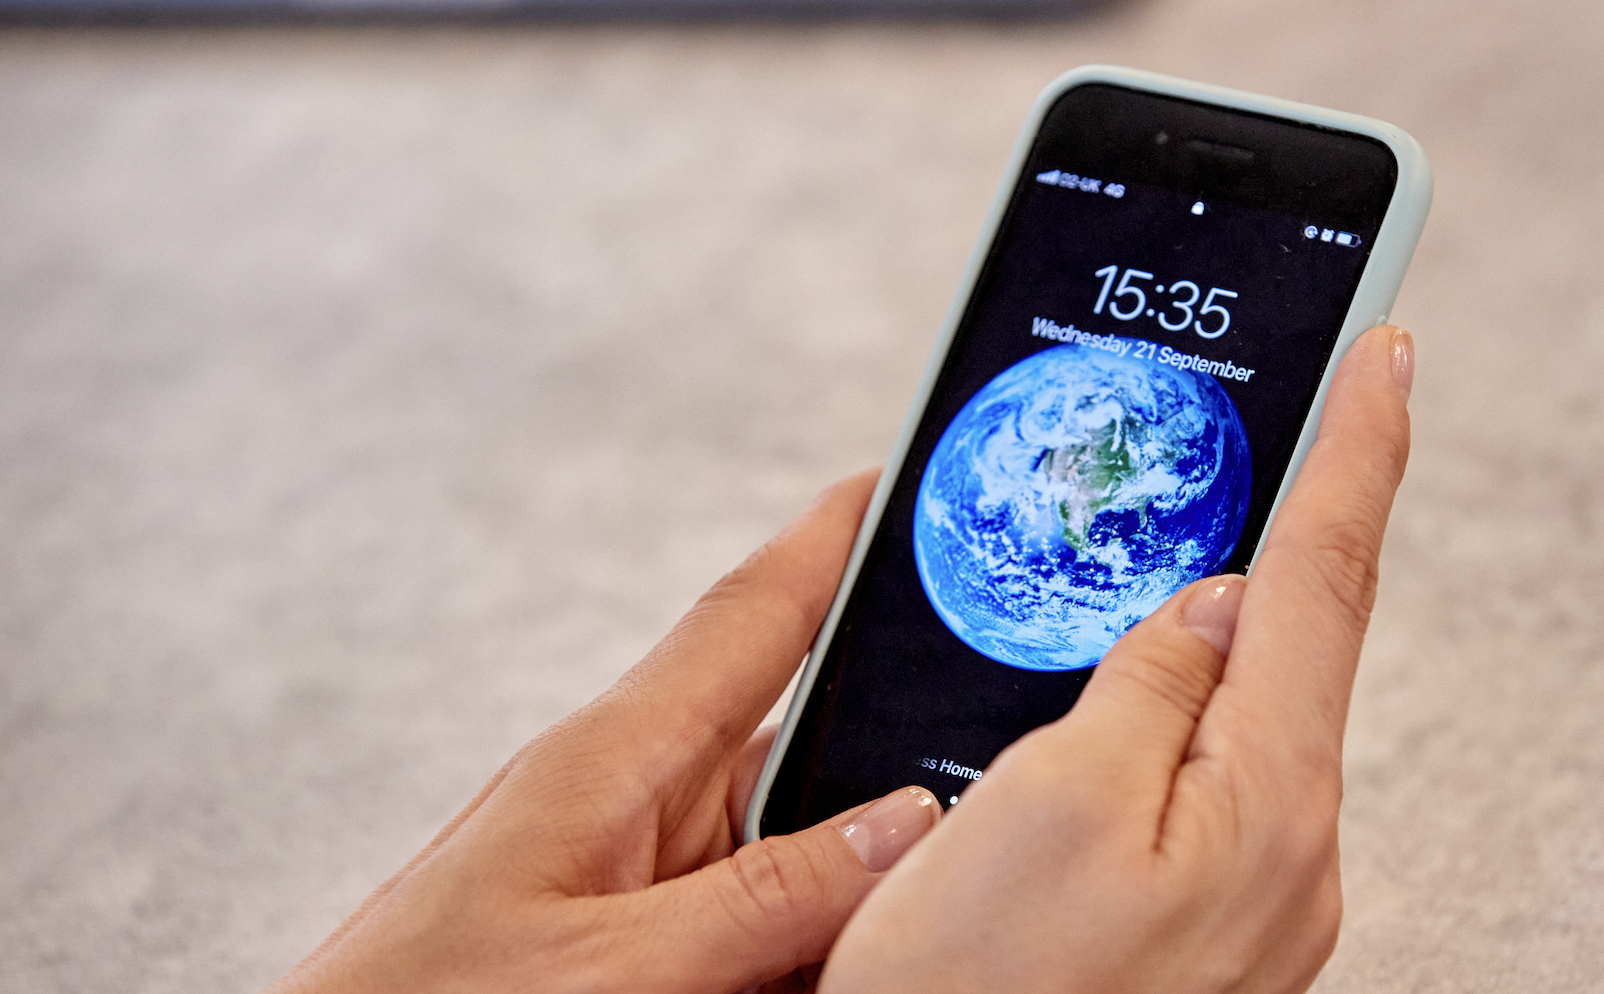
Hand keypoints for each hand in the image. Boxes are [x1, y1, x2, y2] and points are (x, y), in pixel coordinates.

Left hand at [268, 469, 939, 993]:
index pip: (748, 617)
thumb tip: (901, 828)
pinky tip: (847, 953)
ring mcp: (634, 865)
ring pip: (787, 835)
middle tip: (991, 729)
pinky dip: (810, 925)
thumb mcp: (608, 968)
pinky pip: (753, 903)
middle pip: (795, 734)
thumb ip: (757, 898)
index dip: (832, 540)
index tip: (902, 481)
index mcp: (614, 757)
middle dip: (888, 733)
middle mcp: (633, 794)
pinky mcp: (633, 927)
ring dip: (853, 862)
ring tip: (930, 885)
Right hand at [821, 325, 1414, 993]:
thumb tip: (1213, 602)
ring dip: (1223, 624)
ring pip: (1245, 712)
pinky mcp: (1195, 919)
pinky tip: (1132, 698)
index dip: (1357, 450)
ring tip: (1181, 553)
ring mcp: (1247, 894)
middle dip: (1295, 523)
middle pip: (1303, 642)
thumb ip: (1147, 686)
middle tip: (1298, 419)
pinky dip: (1180, 711)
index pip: (1325, 579)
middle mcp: (1284, 851)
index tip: (1387, 351)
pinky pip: (1205, 778)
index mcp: (1263, 801)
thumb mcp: (1046, 806)